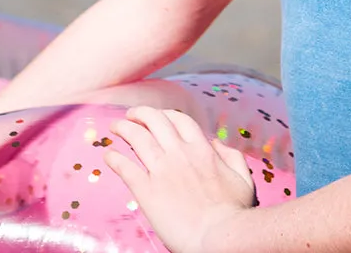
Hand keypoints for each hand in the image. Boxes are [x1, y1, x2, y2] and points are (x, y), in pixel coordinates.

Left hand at [105, 105, 256, 252]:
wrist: (219, 236)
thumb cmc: (234, 212)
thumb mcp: (242, 178)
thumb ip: (231, 156)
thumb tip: (216, 143)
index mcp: (202, 149)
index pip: (179, 120)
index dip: (166, 114)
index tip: (158, 117)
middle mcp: (180, 153)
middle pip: (155, 120)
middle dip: (140, 114)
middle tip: (131, 115)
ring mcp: (162, 170)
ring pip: (137, 138)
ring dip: (124, 128)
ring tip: (115, 127)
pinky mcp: (147, 191)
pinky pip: (125, 168)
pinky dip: (114, 159)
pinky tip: (108, 157)